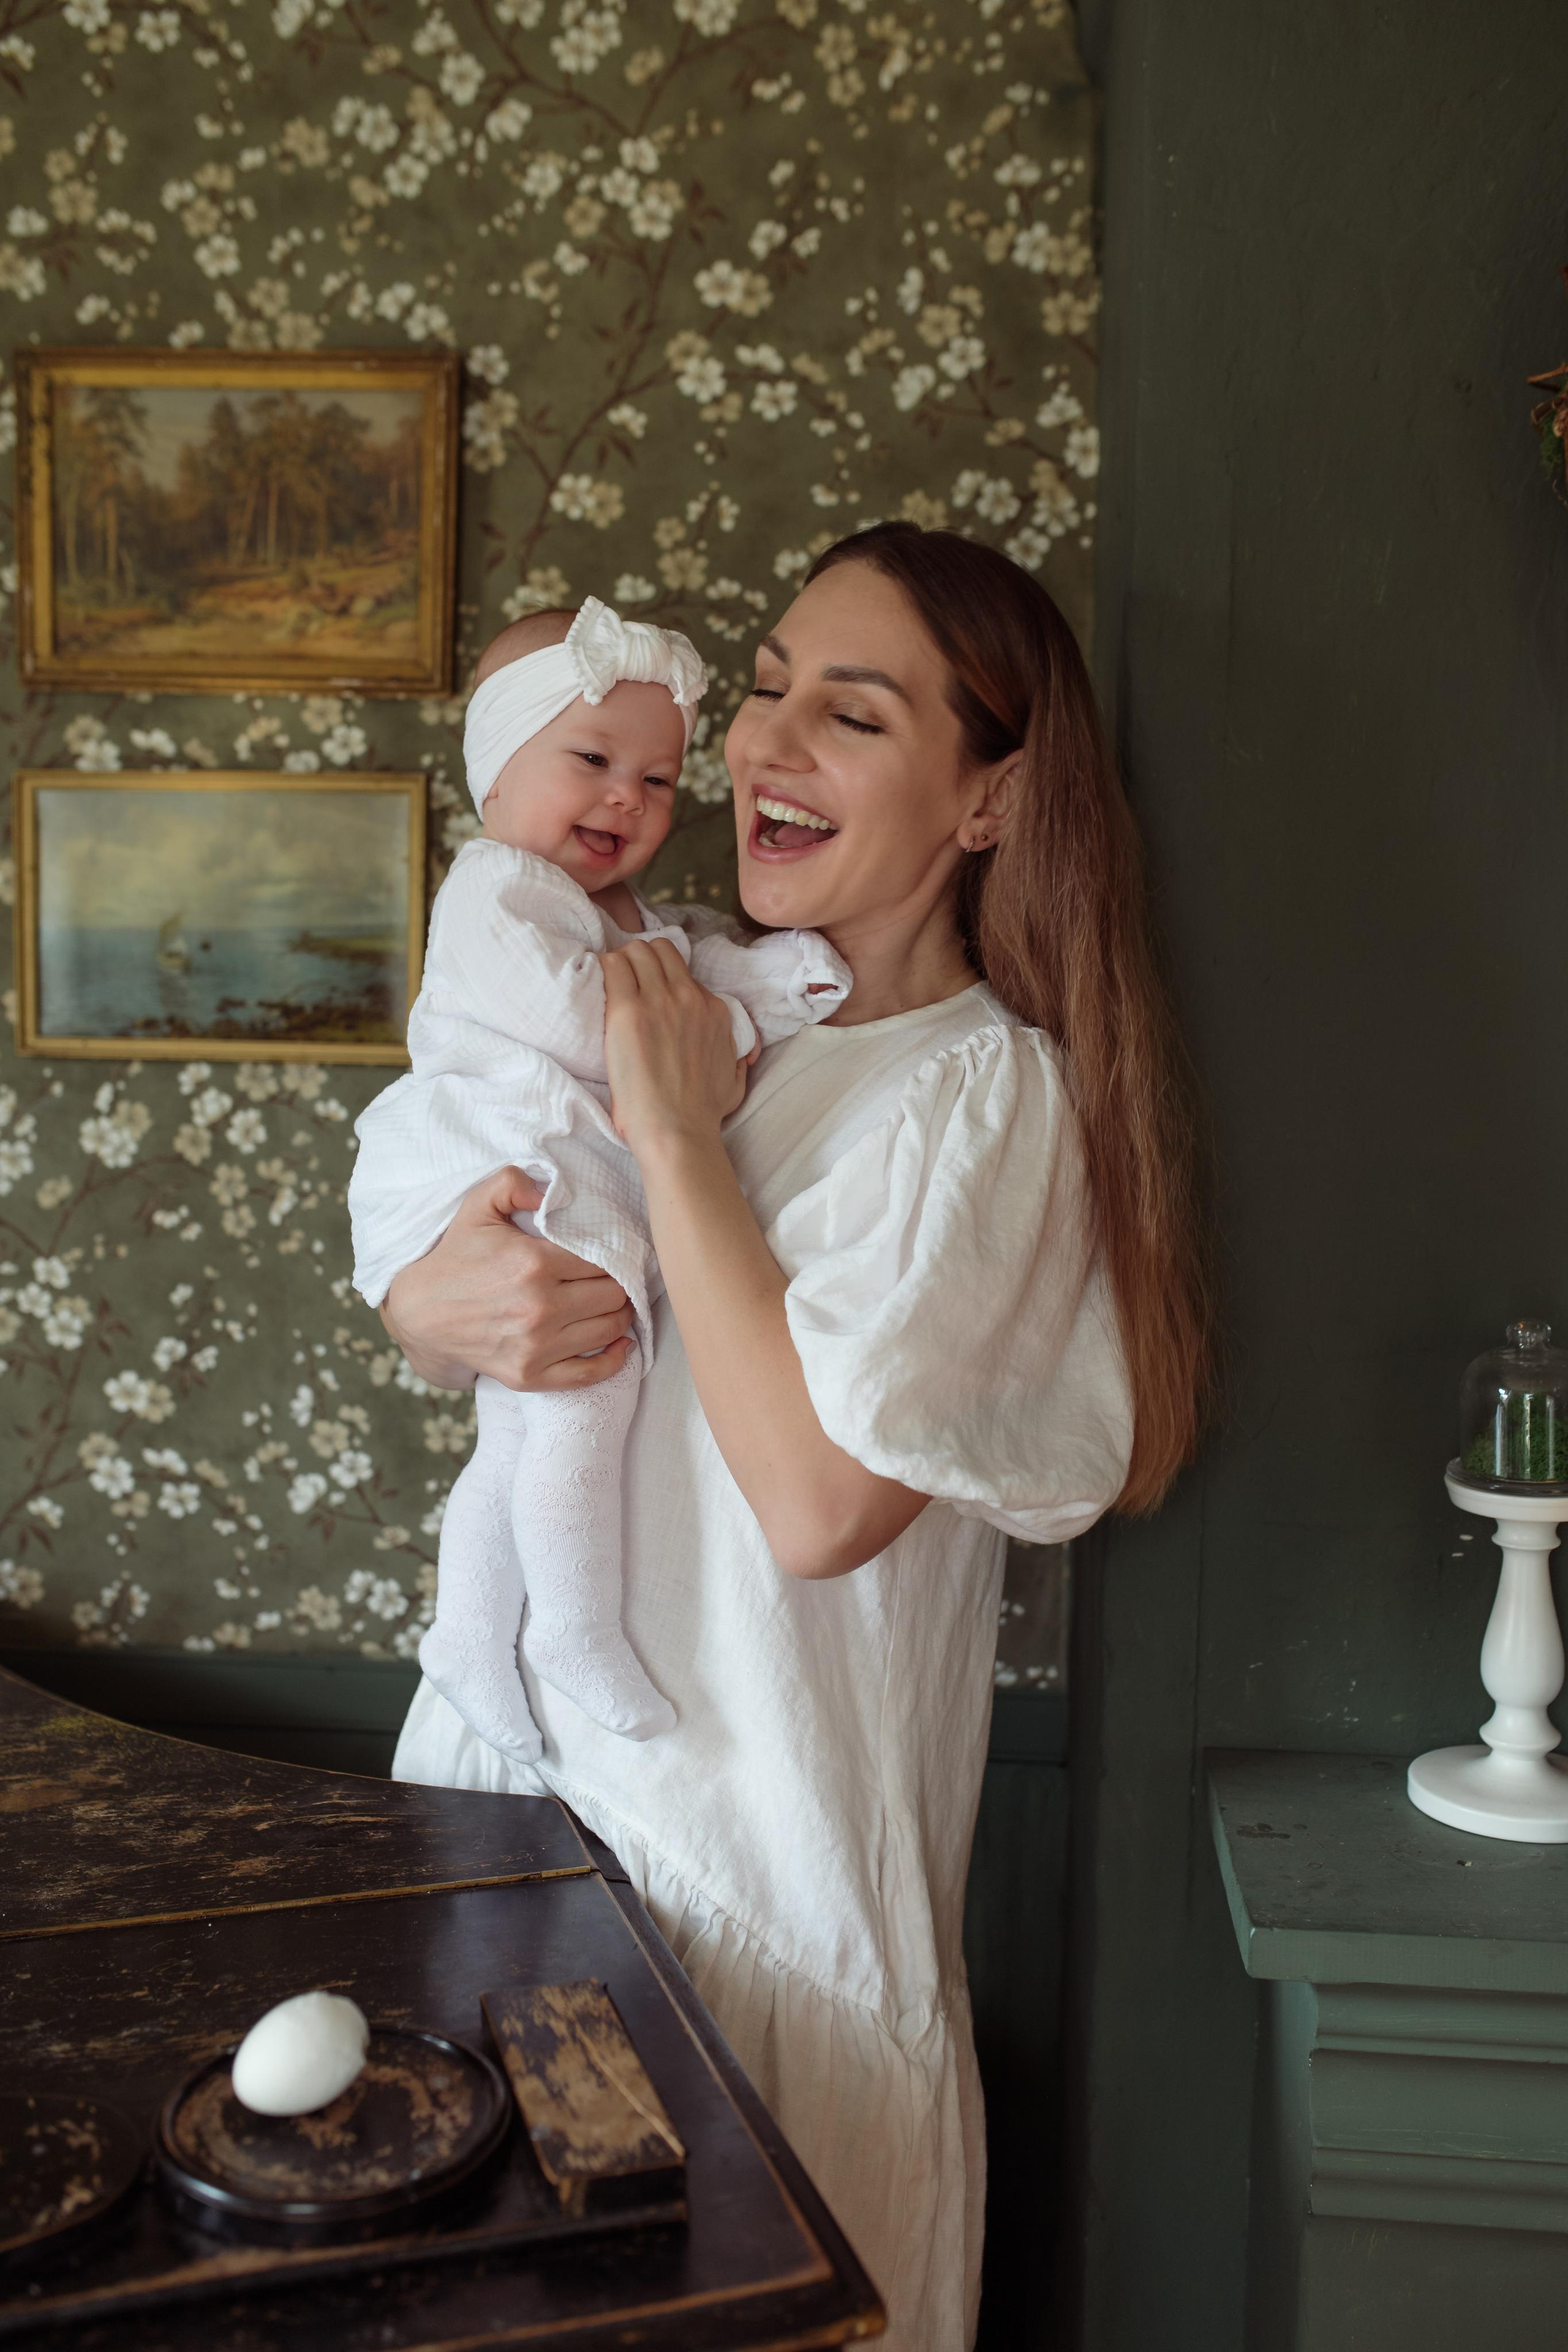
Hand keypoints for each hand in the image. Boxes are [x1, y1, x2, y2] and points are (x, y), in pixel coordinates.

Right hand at [378, 1166, 634, 1392]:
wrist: (421, 1313)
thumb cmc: (456, 1257)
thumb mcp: (478, 1207)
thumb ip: (514, 1182)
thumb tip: (553, 1191)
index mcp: (533, 1263)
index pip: (603, 1260)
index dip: (615, 1254)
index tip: (617, 1253)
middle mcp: (539, 1308)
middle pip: (614, 1295)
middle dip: (620, 1283)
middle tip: (619, 1277)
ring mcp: (535, 1346)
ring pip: (609, 1329)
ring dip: (620, 1315)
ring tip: (616, 1303)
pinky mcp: (529, 1376)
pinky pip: (588, 1374)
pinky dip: (613, 1360)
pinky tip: (620, 1343)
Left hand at [601, 937, 753, 1161]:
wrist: (678, 1130)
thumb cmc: (703, 1114)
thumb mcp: (735, 1081)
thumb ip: (736, 1059)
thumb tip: (739, 1056)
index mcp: (714, 1011)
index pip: (683, 973)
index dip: (663, 981)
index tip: (649, 995)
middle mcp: (689, 998)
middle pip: (660, 950)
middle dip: (641, 959)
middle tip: (626, 981)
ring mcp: (659, 1001)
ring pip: (637, 950)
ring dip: (622, 962)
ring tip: (612, 985)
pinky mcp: (628, 1011)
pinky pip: (613, 966)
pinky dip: (603, 970)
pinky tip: (597, 986)